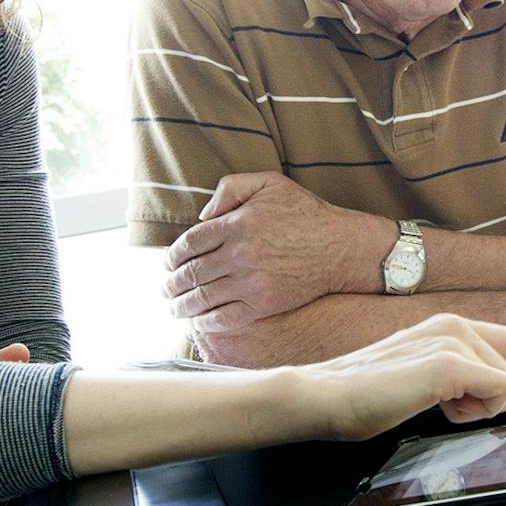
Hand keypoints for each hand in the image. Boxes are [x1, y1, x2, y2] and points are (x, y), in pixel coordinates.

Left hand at [164, 172, 379, 329]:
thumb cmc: (305, 213)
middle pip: (191, 272)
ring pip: (202, 297)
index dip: (172, 255)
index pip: (189, 243)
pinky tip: (197, 321)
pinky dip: (205, 322)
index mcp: (236, 224)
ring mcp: (251, 282)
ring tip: (173, 308)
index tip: (168, 263)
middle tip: (165, 288)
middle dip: (171, 283)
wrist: (341, 247)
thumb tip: (202, 215)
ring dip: (181, 305)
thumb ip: (230, 188)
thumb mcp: (269, 183)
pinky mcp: (264, 304)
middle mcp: (240, 254)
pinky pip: (225, 317)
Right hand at [287, 314, 505, 439]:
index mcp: (449, 326)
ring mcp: (453, 341)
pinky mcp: (449, 364)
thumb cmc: (367, 393)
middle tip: (446, 406)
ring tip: (433, 405)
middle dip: (488, 400)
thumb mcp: (423, 377)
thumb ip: (457, 374)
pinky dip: (472, 410)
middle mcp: (455, 325)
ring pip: (505, 384)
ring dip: (475, 408)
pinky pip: (496, 391)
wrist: (327, 396)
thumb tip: (487, 388)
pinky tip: (437, 406)